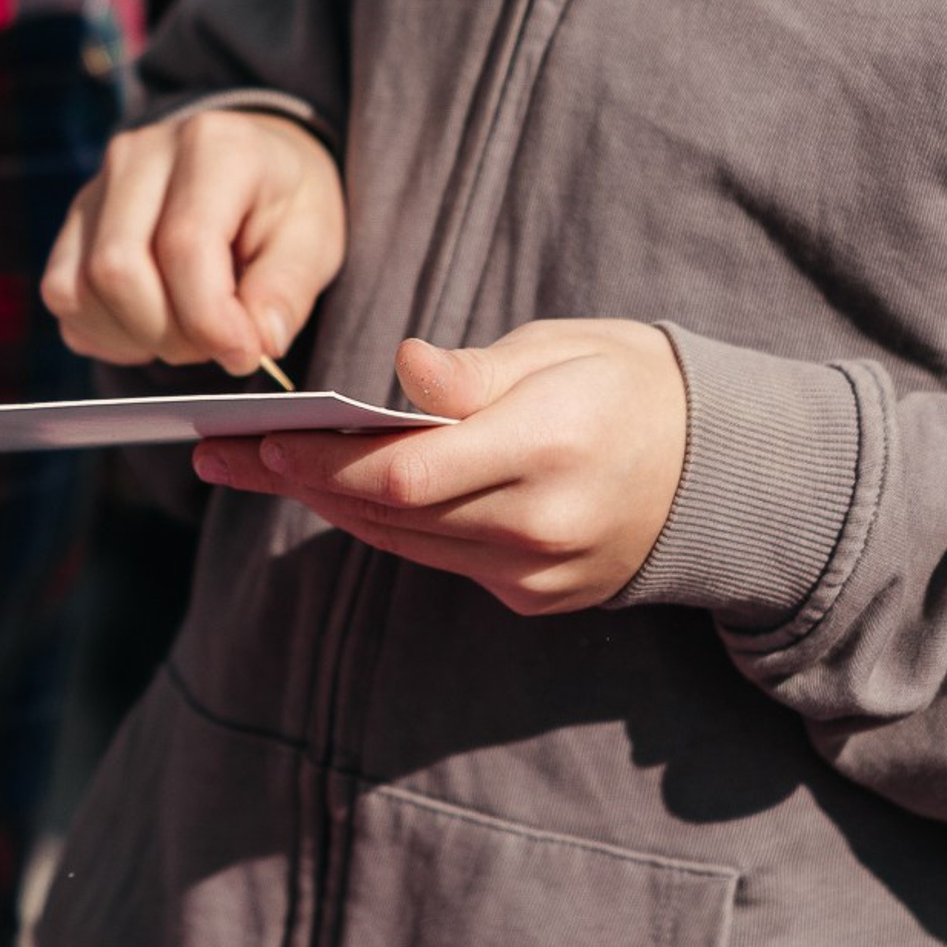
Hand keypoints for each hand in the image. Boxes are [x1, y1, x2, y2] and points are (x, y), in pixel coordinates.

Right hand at [42, 107, 346, 375]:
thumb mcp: (314, 239)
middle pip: (117, 269)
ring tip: (188, 331)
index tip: (245, 354)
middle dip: (168, 333)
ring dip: (135, 337)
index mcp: (212, 145)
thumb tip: (257, 343)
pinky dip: (105, 332)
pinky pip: (63, 296)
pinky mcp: (72, 223)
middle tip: (217, 344)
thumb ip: (286, 292)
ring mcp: (94, 187)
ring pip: (78, 289)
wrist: (249, 169)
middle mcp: (139, 154)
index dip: (211, 320)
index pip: (184, 245)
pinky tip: (152, 324)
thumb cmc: (282, 205)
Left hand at [195, 321, 688, 613]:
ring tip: (256, 466)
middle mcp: (541, 525)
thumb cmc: (628, 384)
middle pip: (389, 513)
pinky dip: (384, 525)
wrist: (724, 471)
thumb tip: (405, 367)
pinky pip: (436, 559)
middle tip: (221, 454)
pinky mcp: (534, 598)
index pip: (406, 470)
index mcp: (550, 447)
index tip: (260, 436)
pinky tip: (334, 491)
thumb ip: (477, 371)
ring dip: (327, 505)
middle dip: (298, 480)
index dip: (323, 459)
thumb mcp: (564, 348)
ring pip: (403, 542)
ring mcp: (538, 574)